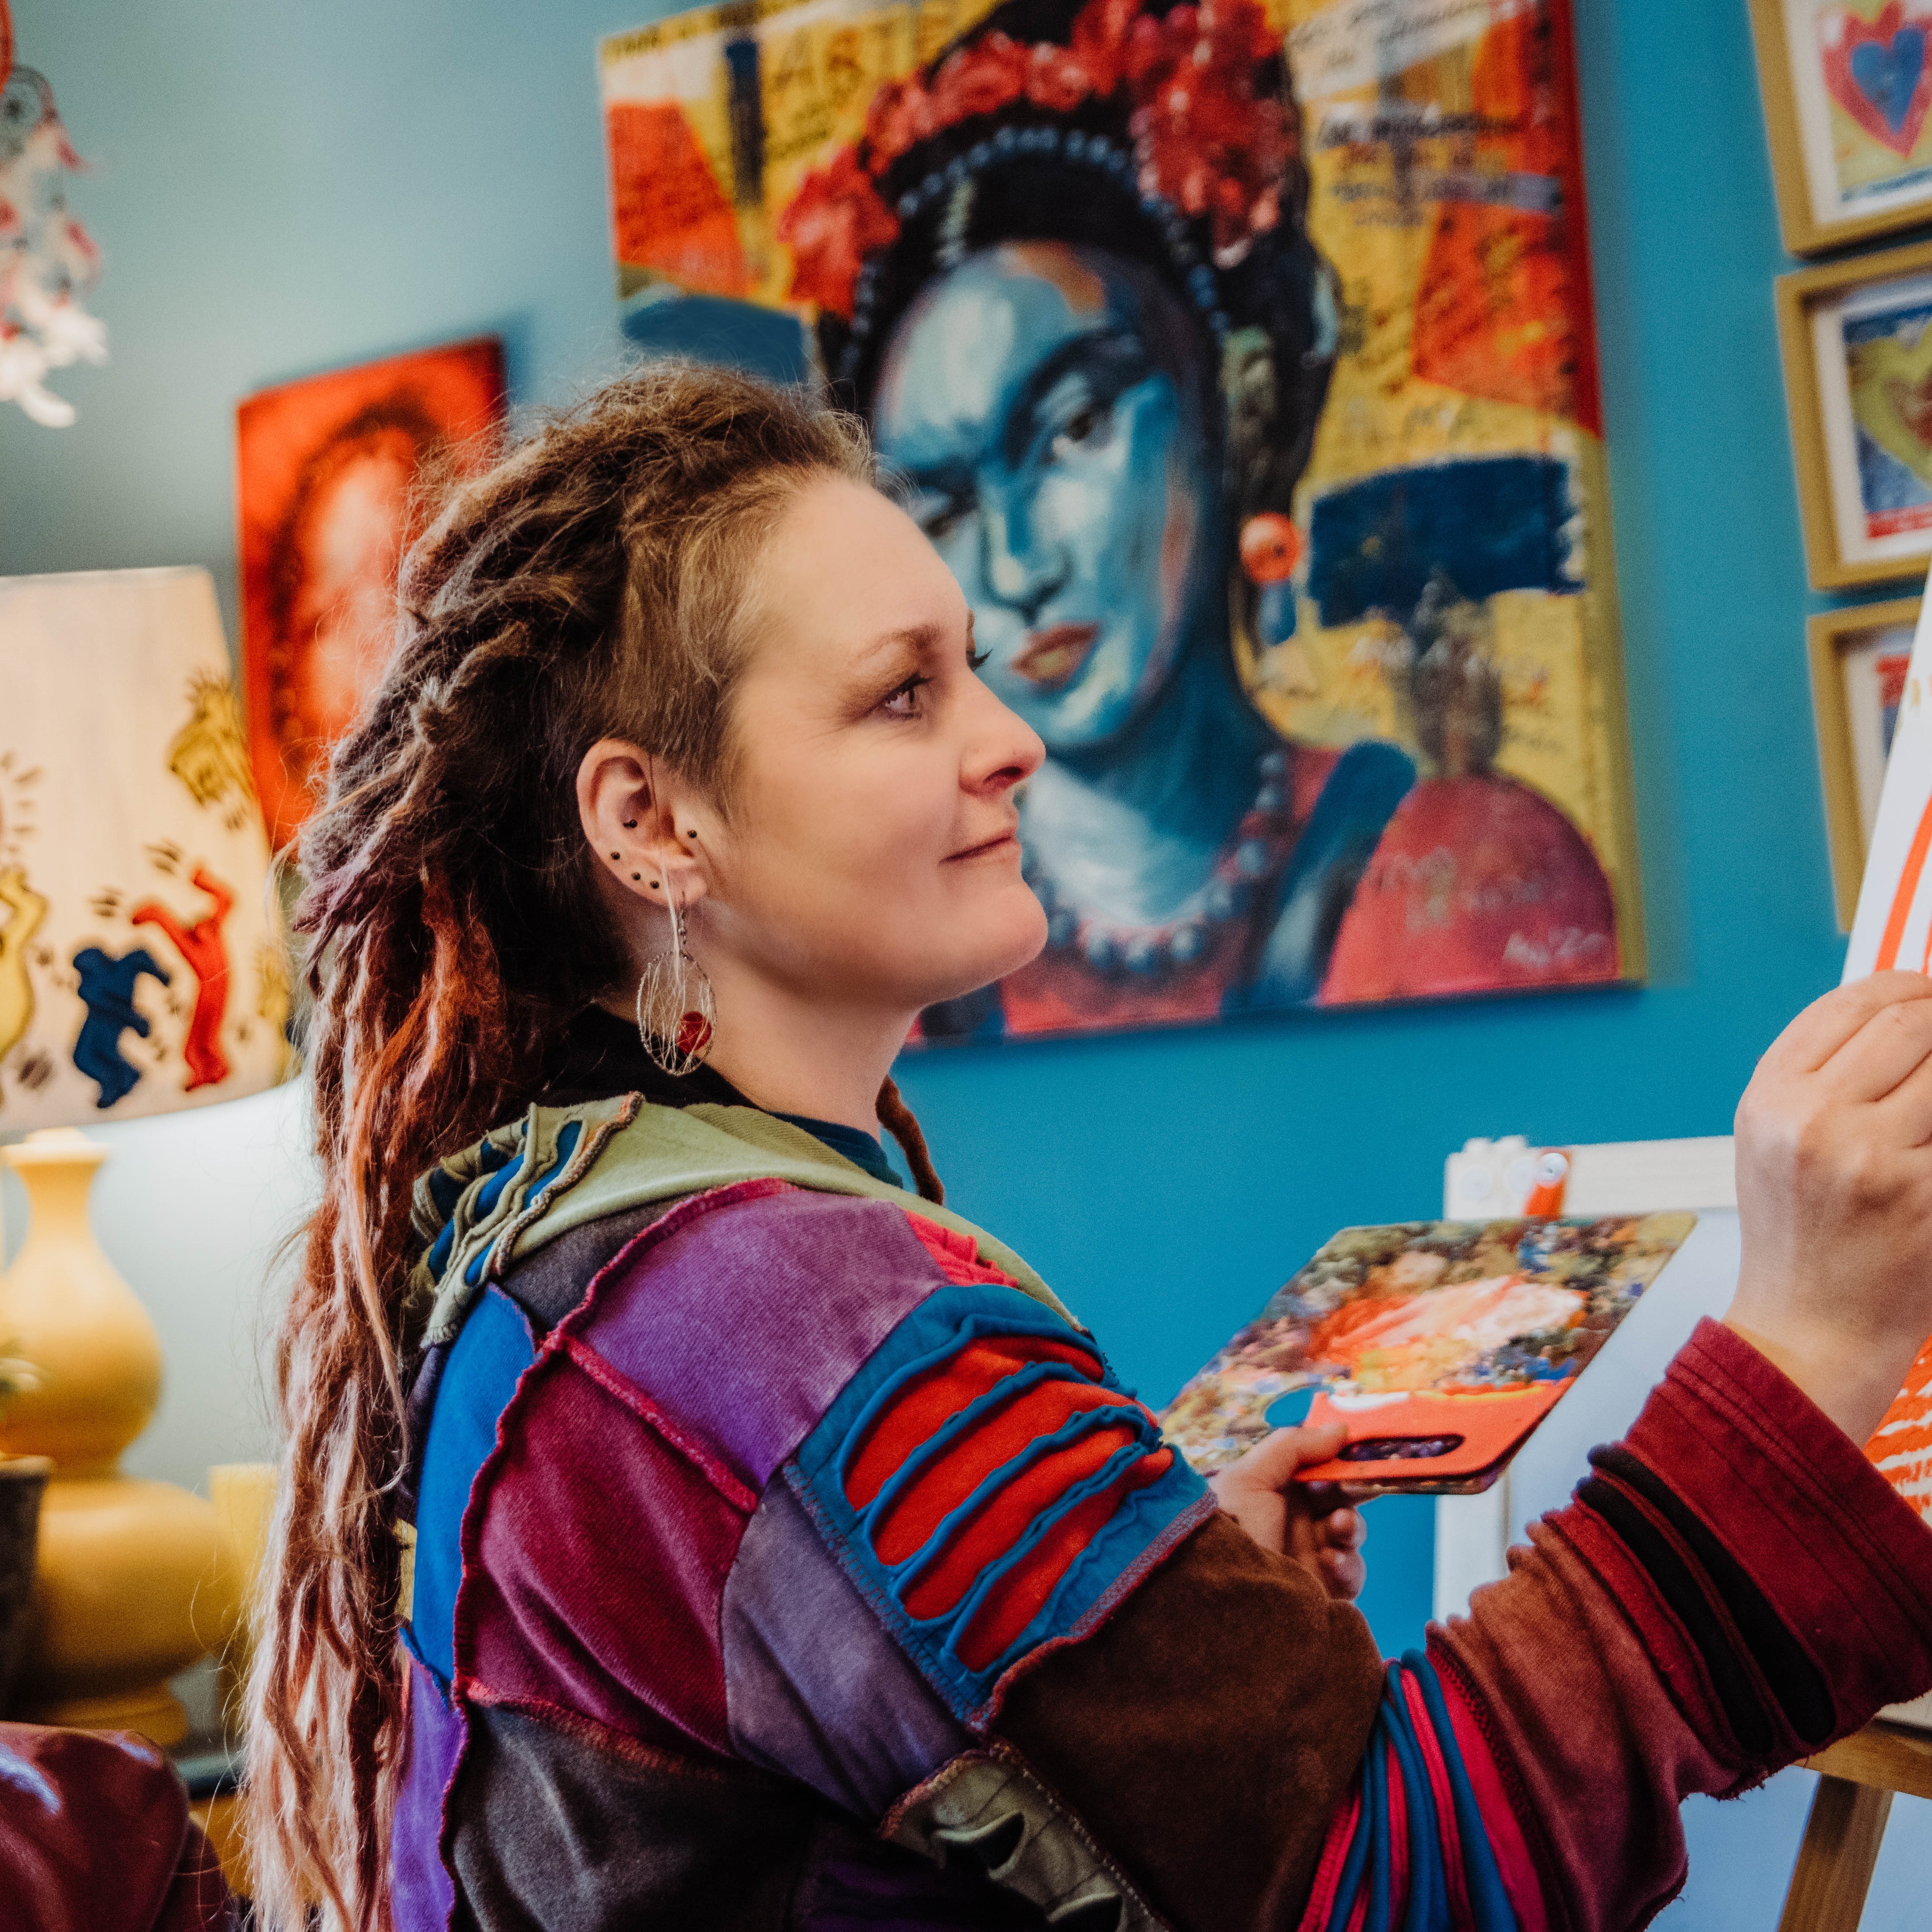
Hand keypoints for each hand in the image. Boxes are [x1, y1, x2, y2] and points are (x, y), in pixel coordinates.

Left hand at [1209, 1422, 1368, 1601]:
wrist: (1221, 1596)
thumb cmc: (1229, 1528)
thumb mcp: (1250, 1478)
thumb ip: (1294, 1447)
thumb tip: (1341, 1430)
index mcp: (1275, 1489)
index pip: (1318, 1466)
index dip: (1341, 1458)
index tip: (1362, 1449)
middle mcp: (1292, 1519)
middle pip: (1341, 1497)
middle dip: (1353, 1491)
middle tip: (1358, 1486)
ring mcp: (1308, 1554)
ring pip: (1350, 1532)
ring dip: (1351, 1526)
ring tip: (1338, 1528)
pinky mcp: (1322, 1589)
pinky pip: (1351, 1573)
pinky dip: (1348, 1564)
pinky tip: (1331, 1561)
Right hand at [1729, 970, 1931, 1444]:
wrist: (1809, 1330)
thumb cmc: (1796, 1237)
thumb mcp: (1774, 1140)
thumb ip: (1821, 1074)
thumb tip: (1901, 1011)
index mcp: (1770, 1100)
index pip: (1851, 1005)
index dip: (1906, 986)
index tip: (1928, 992)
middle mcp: (1815, 1122)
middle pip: (1910, 1025)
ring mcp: (1875, 1161)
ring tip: (1929, 1110)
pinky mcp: (1927, 1199)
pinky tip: (1930, 1145)